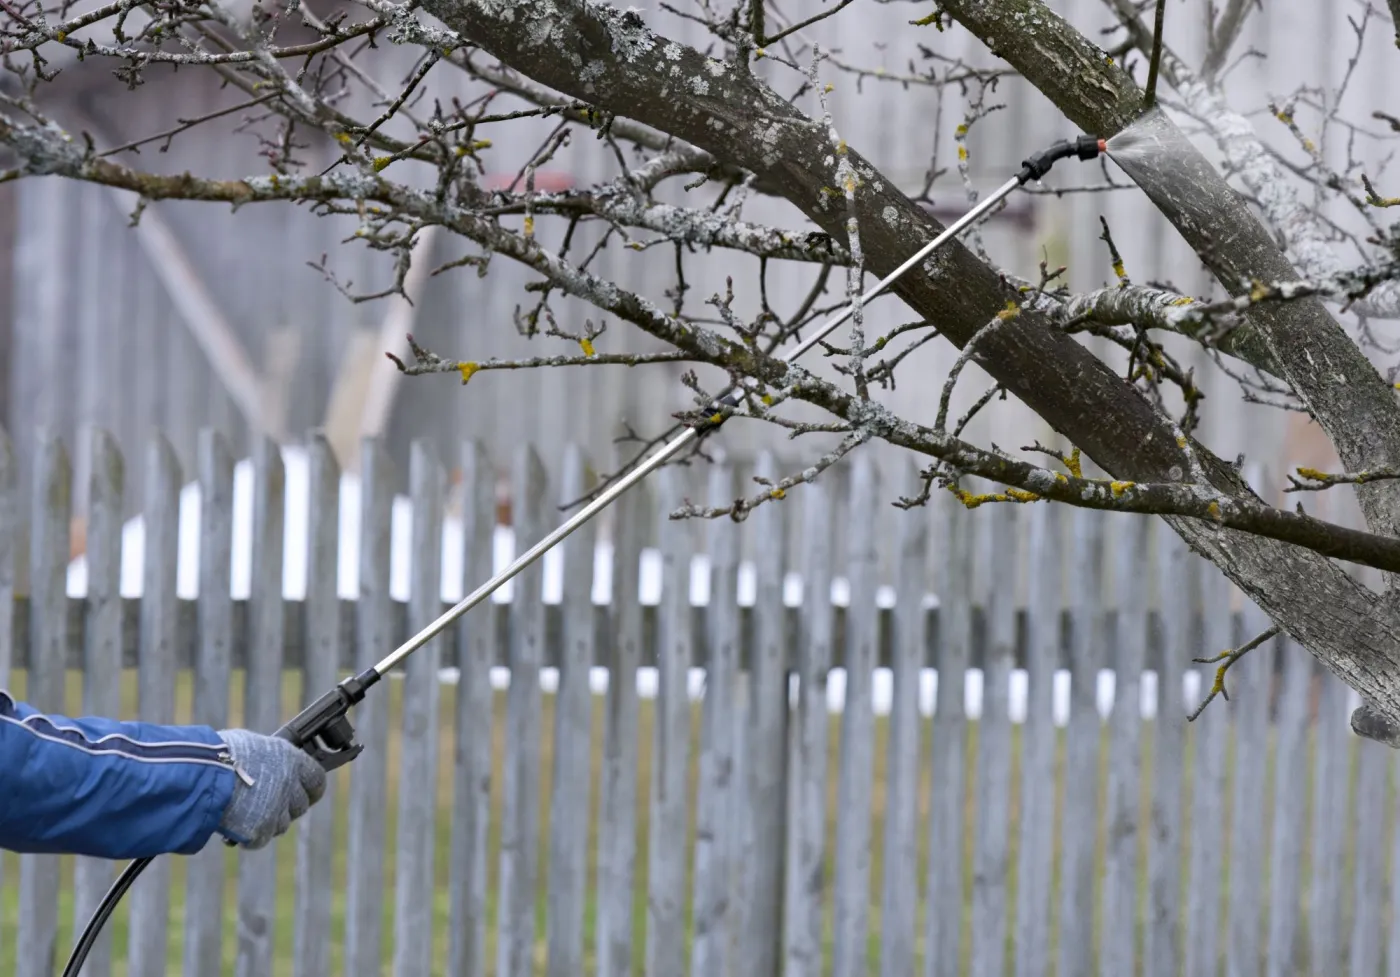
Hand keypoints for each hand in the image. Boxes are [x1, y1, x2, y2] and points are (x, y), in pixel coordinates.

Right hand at [216, 728, 326, 848]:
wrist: (199, 773)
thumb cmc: (219, 753)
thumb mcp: (252, 746)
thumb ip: (269, 759)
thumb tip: (270, 763)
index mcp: (291, 760)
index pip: (317, 780)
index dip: (311, 789)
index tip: (306, 793)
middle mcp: (289, 785)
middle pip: (300, 806)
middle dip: (286, 808)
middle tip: (268, 805)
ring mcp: (276, 809)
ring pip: (281, 825)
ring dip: (268, 822)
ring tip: (246, 814)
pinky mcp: (259, 830)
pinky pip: (259, 839)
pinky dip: (248, 837)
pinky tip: (235, 827)